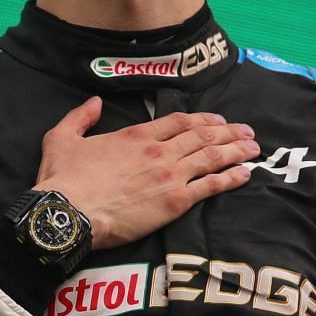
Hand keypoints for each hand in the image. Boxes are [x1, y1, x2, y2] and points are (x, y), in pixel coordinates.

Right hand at [33, 97, 258, 248]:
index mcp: (136, 135)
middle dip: (229, 132)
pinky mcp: (175, 202)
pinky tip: (245, 173)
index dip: (203, 119)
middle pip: (203, 136)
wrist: (68, 213)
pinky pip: (211, 186)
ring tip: (254, 148)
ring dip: (236, 150)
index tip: (218, 120)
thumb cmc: (63, 179)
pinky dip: (231, 178)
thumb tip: (92, 102)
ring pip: (212, 157)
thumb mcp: (61, 138)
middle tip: (247, 132)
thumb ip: (79, 117)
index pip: (179, 121)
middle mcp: (159, 151)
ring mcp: (170, 175)